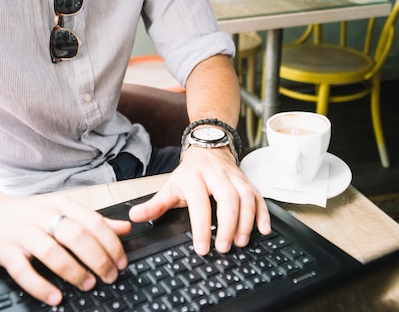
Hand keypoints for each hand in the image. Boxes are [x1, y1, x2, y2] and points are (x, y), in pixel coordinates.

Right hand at [0, 192, 130, 305]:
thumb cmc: (27, 214)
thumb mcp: (62, 210)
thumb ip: (93, 220)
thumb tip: (124, 228)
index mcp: (60, 205)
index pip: (92, 221)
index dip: (111, 243)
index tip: (121, 261)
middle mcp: (42, 216)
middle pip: (76, 236)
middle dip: (97, 259)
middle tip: (109, 275)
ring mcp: (23, 233)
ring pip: (52, 252)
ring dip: (74, 271)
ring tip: (88, 284)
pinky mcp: (5, 250)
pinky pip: (23, 270)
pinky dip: (40, 286)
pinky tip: (55, 296)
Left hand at [128, 146, 270, 255]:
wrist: (208, 149)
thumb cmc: (189, 173)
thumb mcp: (170, 187)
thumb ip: (155, 205)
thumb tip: (135, 217)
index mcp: (194, 177)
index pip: (200, 203)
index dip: (202, 226)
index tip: (202, 248)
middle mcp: (217, 175)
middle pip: (228, 198)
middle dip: (228, 225)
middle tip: (224, 247)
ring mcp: (235, 177)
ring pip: (246, 197)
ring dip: (246, 221)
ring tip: (241, 242)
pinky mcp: (248, 182)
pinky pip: (259, 196)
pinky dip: (263, 213)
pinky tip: (263, 230)